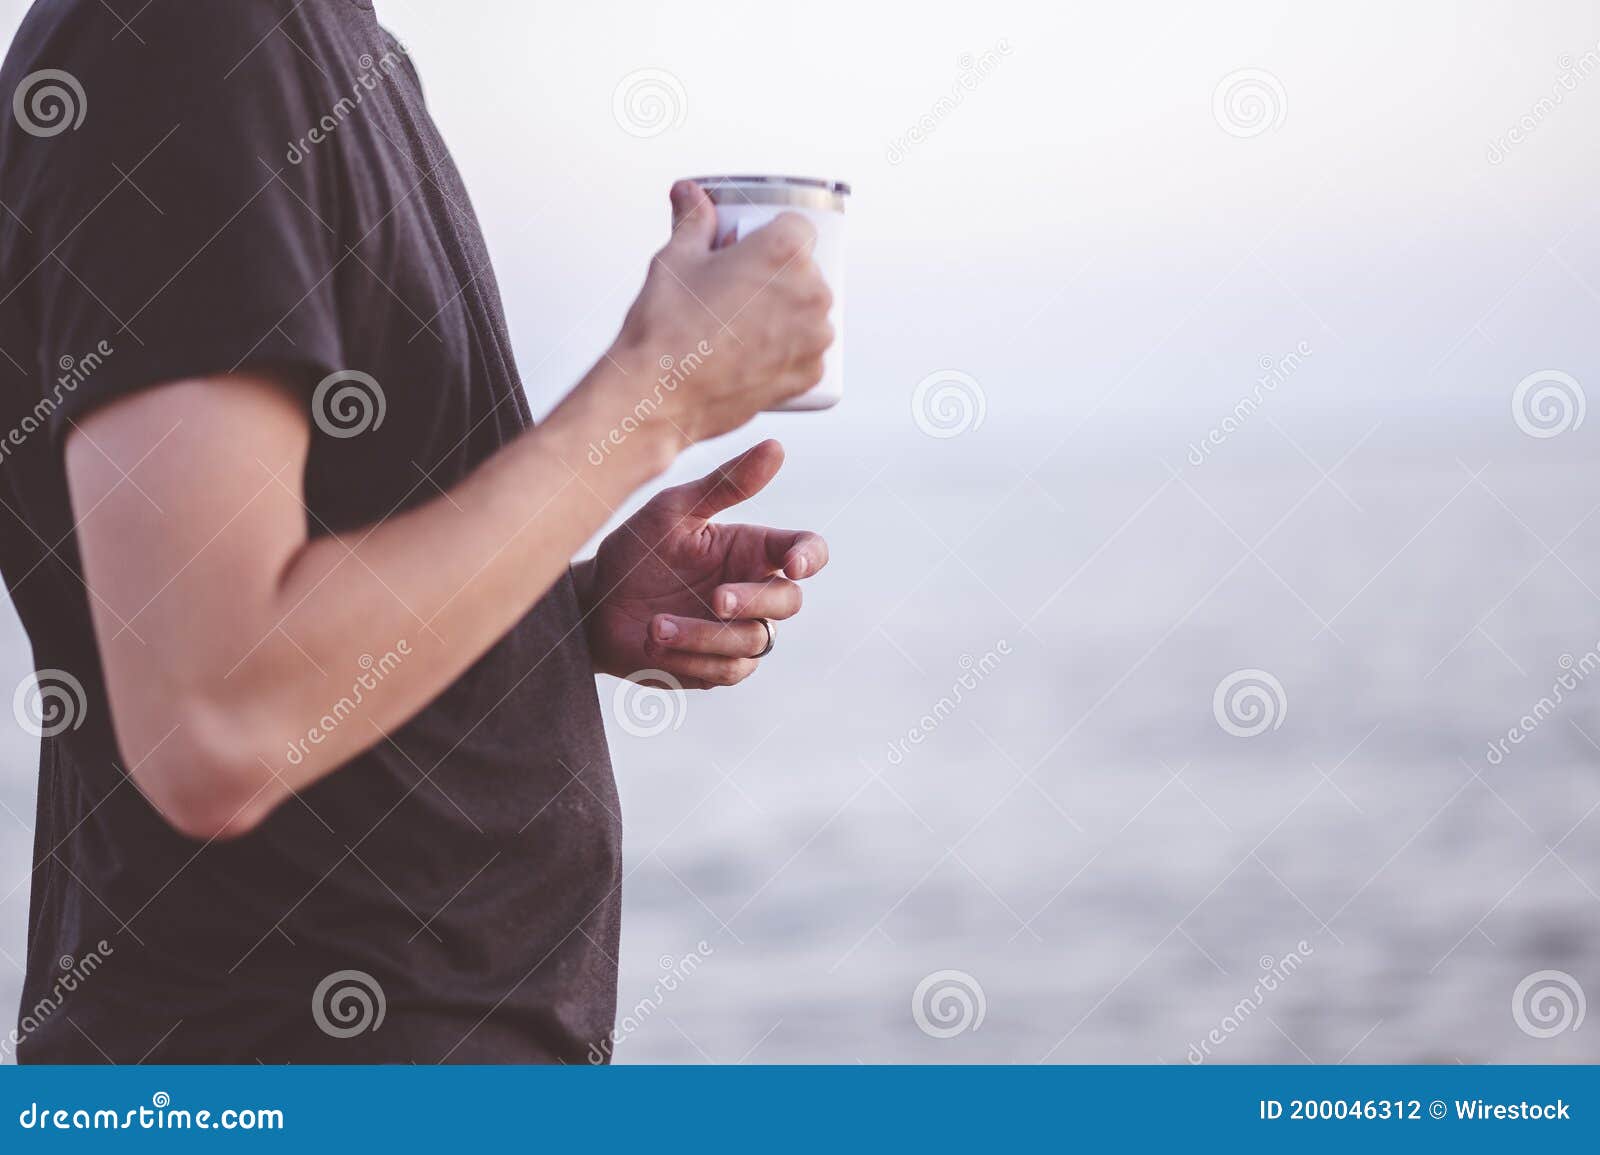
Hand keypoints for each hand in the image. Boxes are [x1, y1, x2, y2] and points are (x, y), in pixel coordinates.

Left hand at [583, 440, 827, 687]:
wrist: (593, 604)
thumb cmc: (636, 550)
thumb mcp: (675, 510)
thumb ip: (726, 484)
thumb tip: (776, 446)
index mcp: (751, 549)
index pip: (805, 551)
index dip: (810, 557)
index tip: (793, 564)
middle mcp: (752, 591)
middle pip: (788, 601)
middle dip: (754, 602)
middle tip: (715, 599)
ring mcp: (736, 632)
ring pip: (753, 641)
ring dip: (706, 636)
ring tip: (656, 627)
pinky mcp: (716, 666)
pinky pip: (728, 671)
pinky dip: (694, 659)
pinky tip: (657, 644)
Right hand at [604, 182, 834, 446]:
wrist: (660, 393)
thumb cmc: (666, 328)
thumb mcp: (676, 259)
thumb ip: (693, 220)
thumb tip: (689, 194)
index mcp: (784, 251)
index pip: (797, 227)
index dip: (771, 238)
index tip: (750, 252)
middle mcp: (811, 292)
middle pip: (806, 271)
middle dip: (778, 277)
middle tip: (737, 294)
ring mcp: (815, 336)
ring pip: (810, 312)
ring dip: (787, 314)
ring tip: (741, 328)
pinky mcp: (811, 374)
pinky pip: (808, 352)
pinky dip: (788, 351)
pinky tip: (753, 353)